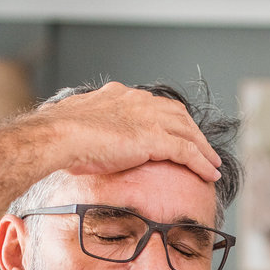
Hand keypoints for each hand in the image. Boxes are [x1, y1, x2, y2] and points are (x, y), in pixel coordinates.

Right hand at [38, 81, 222, 182]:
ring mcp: (148, 118)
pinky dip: (202, 163)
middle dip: (193, 132)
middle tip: (203, 148)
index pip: (153, 105)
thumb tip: (79, 143)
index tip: (174, 132)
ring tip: (213, 164)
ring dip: (204, 149)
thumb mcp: (74, 126)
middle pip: (177, 115)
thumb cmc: (56, 136)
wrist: (57, 136)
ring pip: (188, 132)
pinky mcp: (154, 138)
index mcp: (118, 96)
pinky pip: (187, 151)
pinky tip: (211, 174)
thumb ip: (86, 130)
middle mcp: (137, 101)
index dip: (168, 120)